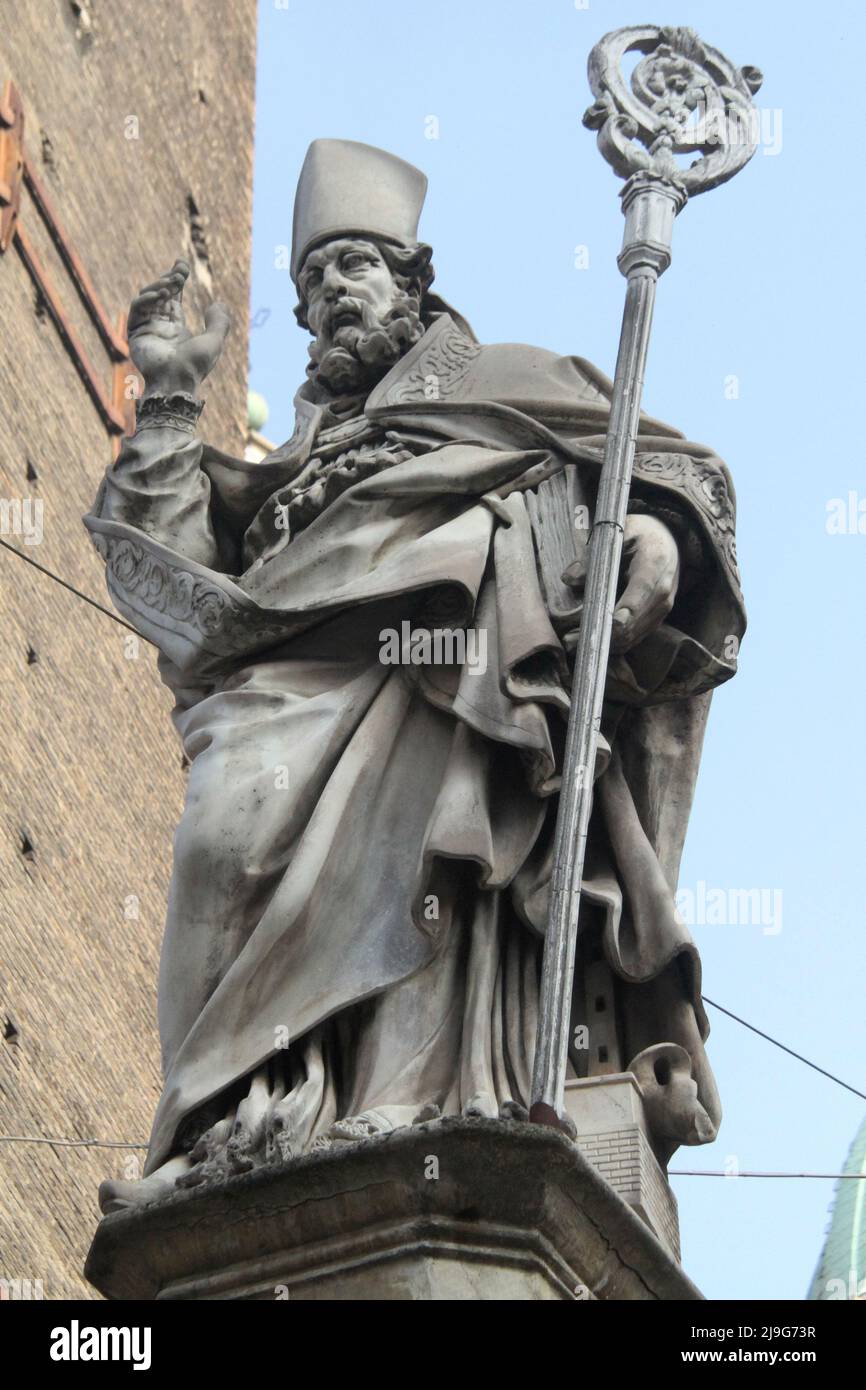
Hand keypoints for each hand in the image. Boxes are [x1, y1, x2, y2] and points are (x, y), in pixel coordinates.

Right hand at [127, 259, 230, 397]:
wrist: (176, 381)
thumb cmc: (195, 365)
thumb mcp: (214, 341)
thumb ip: (219, 322)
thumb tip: (218, 303)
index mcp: (177, 327)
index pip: (174, 297)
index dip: (177, 279)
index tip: (183, 264)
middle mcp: (160, 325)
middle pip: (160, 294)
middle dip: (169, 279)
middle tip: (181, 272)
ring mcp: (147, 328)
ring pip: (147, 298)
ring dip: (159, 287)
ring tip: (171, 284)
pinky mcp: (135, 332)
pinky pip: (136, 309)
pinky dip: (145, 299)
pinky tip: (159, 295)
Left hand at [562, 512, 679, 653]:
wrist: (669, 542)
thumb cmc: (640, 535)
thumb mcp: (616, 533)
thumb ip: (593, 555)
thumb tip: (569, 579)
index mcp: (655, 563)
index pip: (641, 591)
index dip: (626, 611)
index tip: (608, 624)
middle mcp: (663, 591)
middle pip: (635, 621)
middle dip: (604, 632)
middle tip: (569, 638)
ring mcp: (662, 609)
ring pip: (633, 635)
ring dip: (604, 643)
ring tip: (571, 643)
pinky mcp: (656, 620)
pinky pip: (635, 638)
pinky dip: (612, 644)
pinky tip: (588, 642)